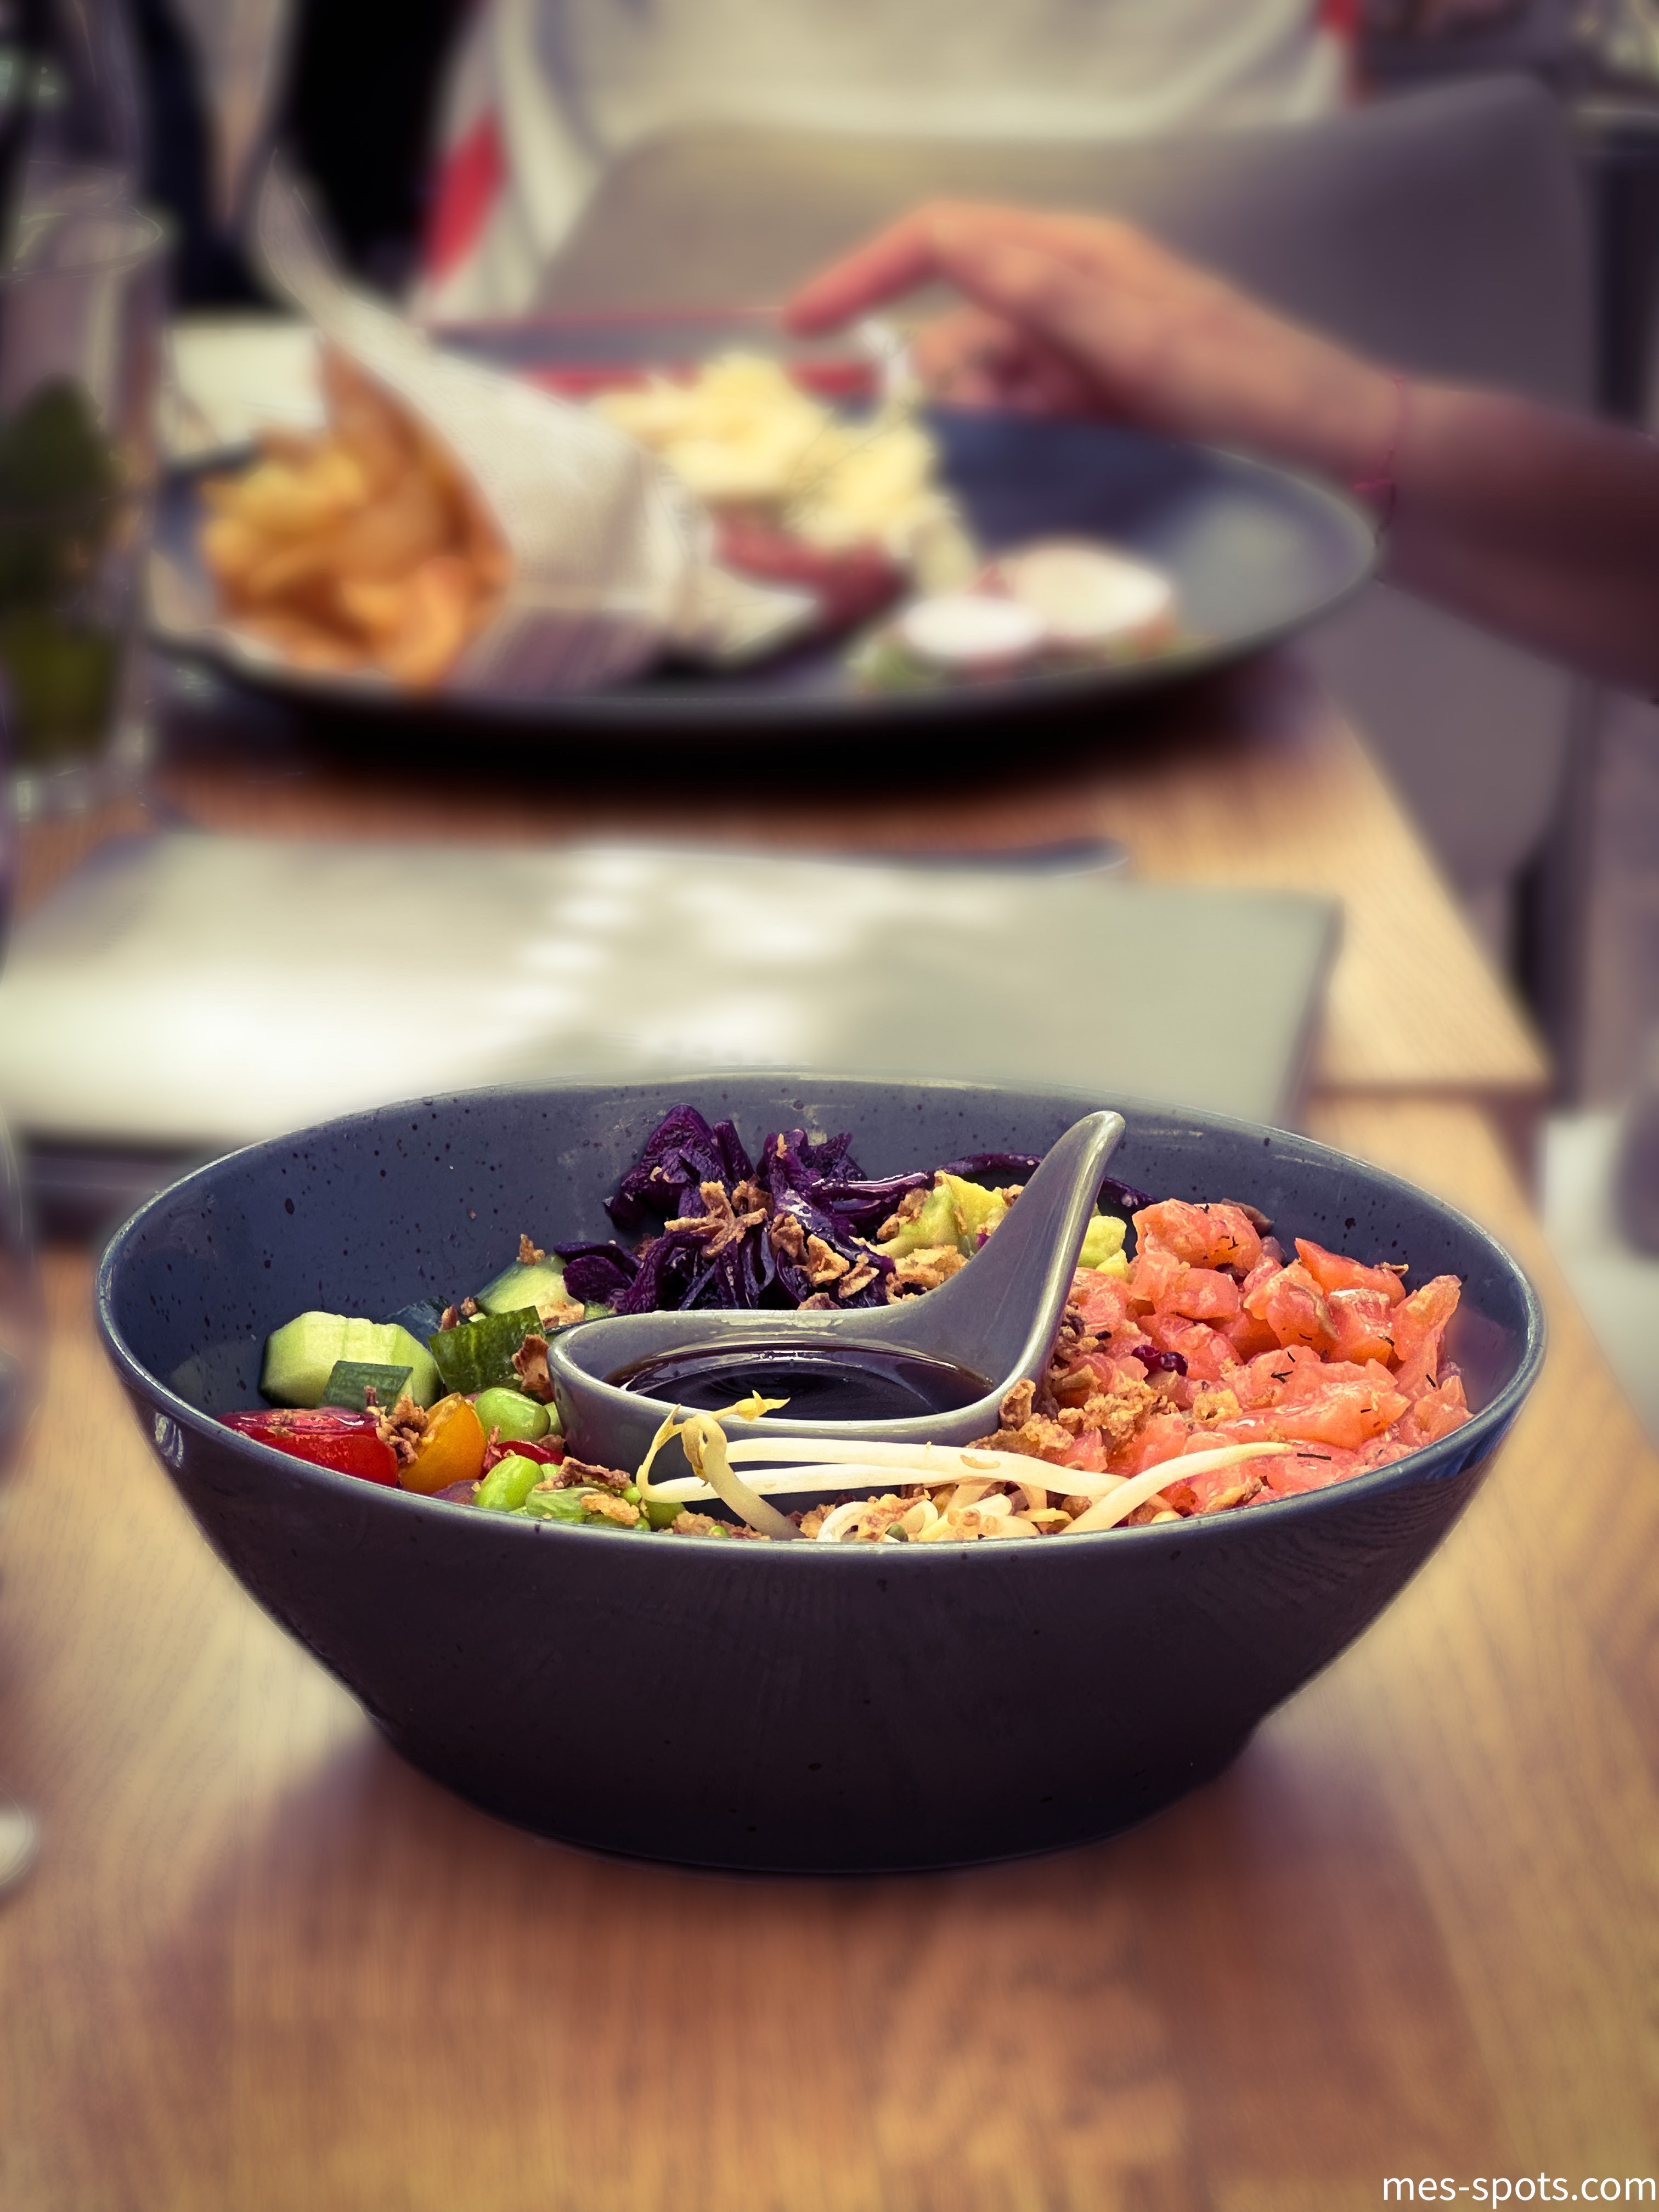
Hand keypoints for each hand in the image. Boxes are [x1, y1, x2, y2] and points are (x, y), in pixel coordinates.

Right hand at [786, 201, 1400, 490]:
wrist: (1349, 463)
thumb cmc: (1265, 395)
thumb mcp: (1151, 342)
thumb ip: (1051, 295)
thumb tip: (955, 247)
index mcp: (1080, 260)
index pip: (943, 239)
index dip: (865, 275)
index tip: (799, 329)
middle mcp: (1072, 305)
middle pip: (953, 333)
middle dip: (938, 393)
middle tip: (962, 458)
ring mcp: (1084, 367)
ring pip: (982, 396)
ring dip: (980, 439)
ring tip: (1029, 479)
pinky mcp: (1097, 421)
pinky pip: (1021, 435)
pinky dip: (1011, 462)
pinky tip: (1036, 492)